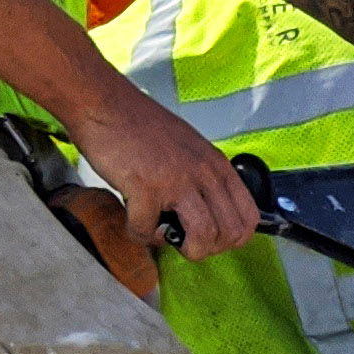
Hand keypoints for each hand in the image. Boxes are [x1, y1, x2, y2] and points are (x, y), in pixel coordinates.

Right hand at [69, 86, 255, 258]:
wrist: (104, 103)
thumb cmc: (139, 127)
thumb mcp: (189, 149)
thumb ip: (203, 180)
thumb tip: (207, 216)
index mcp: (217, 166)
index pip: (249, 218)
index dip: (231, 239)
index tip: (209, 238)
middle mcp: (204, 173)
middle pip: (230, 234)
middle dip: (207, 248)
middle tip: (184, 240)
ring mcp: (177, 180)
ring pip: (203, 237)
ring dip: (183, 249)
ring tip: (163, 234)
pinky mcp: (145, 187)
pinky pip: (148, 230)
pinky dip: (138, 233)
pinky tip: (132, 218)